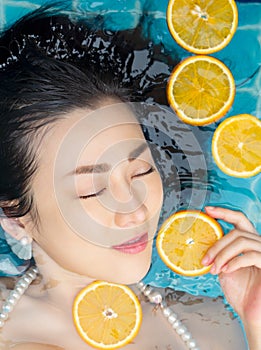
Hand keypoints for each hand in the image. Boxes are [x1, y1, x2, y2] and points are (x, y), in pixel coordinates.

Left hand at [202, 207, 260, 331]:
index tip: (207, 210)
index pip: (239, 219)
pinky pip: (250, 255)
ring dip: (222, 255)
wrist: (252, 313)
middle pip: (237, 232)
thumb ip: (219, 254)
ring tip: (214, 269)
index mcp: (249, 242)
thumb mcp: (224, 268)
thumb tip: (202, 245)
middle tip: (205, 259)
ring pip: (241, 242)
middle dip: (217, 244)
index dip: (224, 212)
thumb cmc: (241, 292)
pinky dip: (234, 262)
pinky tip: (226, 271)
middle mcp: (259, 244)